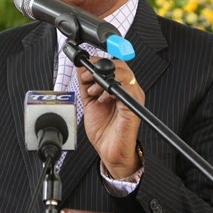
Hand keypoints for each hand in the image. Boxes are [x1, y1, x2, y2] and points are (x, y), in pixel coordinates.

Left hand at [76, 57, 144, 178]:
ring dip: (103, 79)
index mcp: (119, 88)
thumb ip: (86, 84)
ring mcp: (131, 98)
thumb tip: (80, 68)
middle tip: (86, 77)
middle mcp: (127, 91)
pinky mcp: (133, 107)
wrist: (109, 151)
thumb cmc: (103, 130)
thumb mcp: (90, 101)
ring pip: (124, 73)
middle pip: (120, 65)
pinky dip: (109, 90)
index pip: (113, 65)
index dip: (98, 62)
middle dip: (99, 67)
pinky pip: (126, 89)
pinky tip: (101, 99)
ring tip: (93, 92)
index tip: (84, 65)